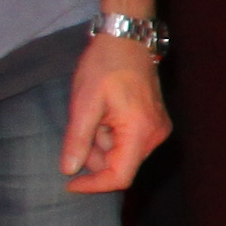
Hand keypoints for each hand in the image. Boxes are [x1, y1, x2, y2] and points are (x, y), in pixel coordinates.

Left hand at [61, 38, 171, 192]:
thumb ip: (77, 140)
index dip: (93, 185)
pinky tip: (104, 114)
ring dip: (100, 143)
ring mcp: (157, 129)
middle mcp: (155, 135)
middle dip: (94, 155)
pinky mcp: (154, 123)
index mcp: (141, 131)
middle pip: (120, 165)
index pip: (120, 177)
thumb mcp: (84, 102)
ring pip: (121, 154)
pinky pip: (127, 143)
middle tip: (81, 126)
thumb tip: (68, 171)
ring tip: (94, 114)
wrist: (127, 39)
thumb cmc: (105, 66)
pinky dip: (109, 135)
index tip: (69, 183)